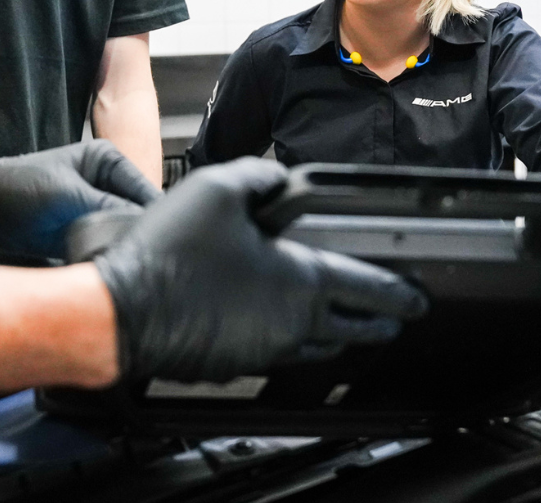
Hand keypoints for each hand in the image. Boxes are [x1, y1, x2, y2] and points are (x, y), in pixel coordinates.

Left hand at [0, 141, 161, 259]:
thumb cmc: (15, 189)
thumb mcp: (65, 195)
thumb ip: (108, 209)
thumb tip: (141, 228)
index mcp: (107, 160)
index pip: (144, 191)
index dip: (153, 217)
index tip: (158, 243)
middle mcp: (107, 184)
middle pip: (139, 214)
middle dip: (137, 234)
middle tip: (135, 255)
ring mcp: (97, 209)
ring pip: (125, 233)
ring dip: (122, 247)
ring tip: (116, 259)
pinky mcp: (86, 232)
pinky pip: (108, 246)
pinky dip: (108, 256)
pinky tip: (105, 264)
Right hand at [94, 158, 427, 381]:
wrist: (123, 312)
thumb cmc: (169, 255)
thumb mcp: (218, 189)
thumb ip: (260, 176)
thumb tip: (277, 177)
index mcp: (300, 282)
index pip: (370, 290)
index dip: (401, 293)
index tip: (418, 299)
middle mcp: (291, 324)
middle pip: (352, 330)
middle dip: (378, 324)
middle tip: (393, 320)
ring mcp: (264, 350)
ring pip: (316, 347)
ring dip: (337, 336)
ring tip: (342, 328)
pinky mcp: (235, 363)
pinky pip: (279, 355)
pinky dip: (292, 343)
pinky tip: (276, 329)